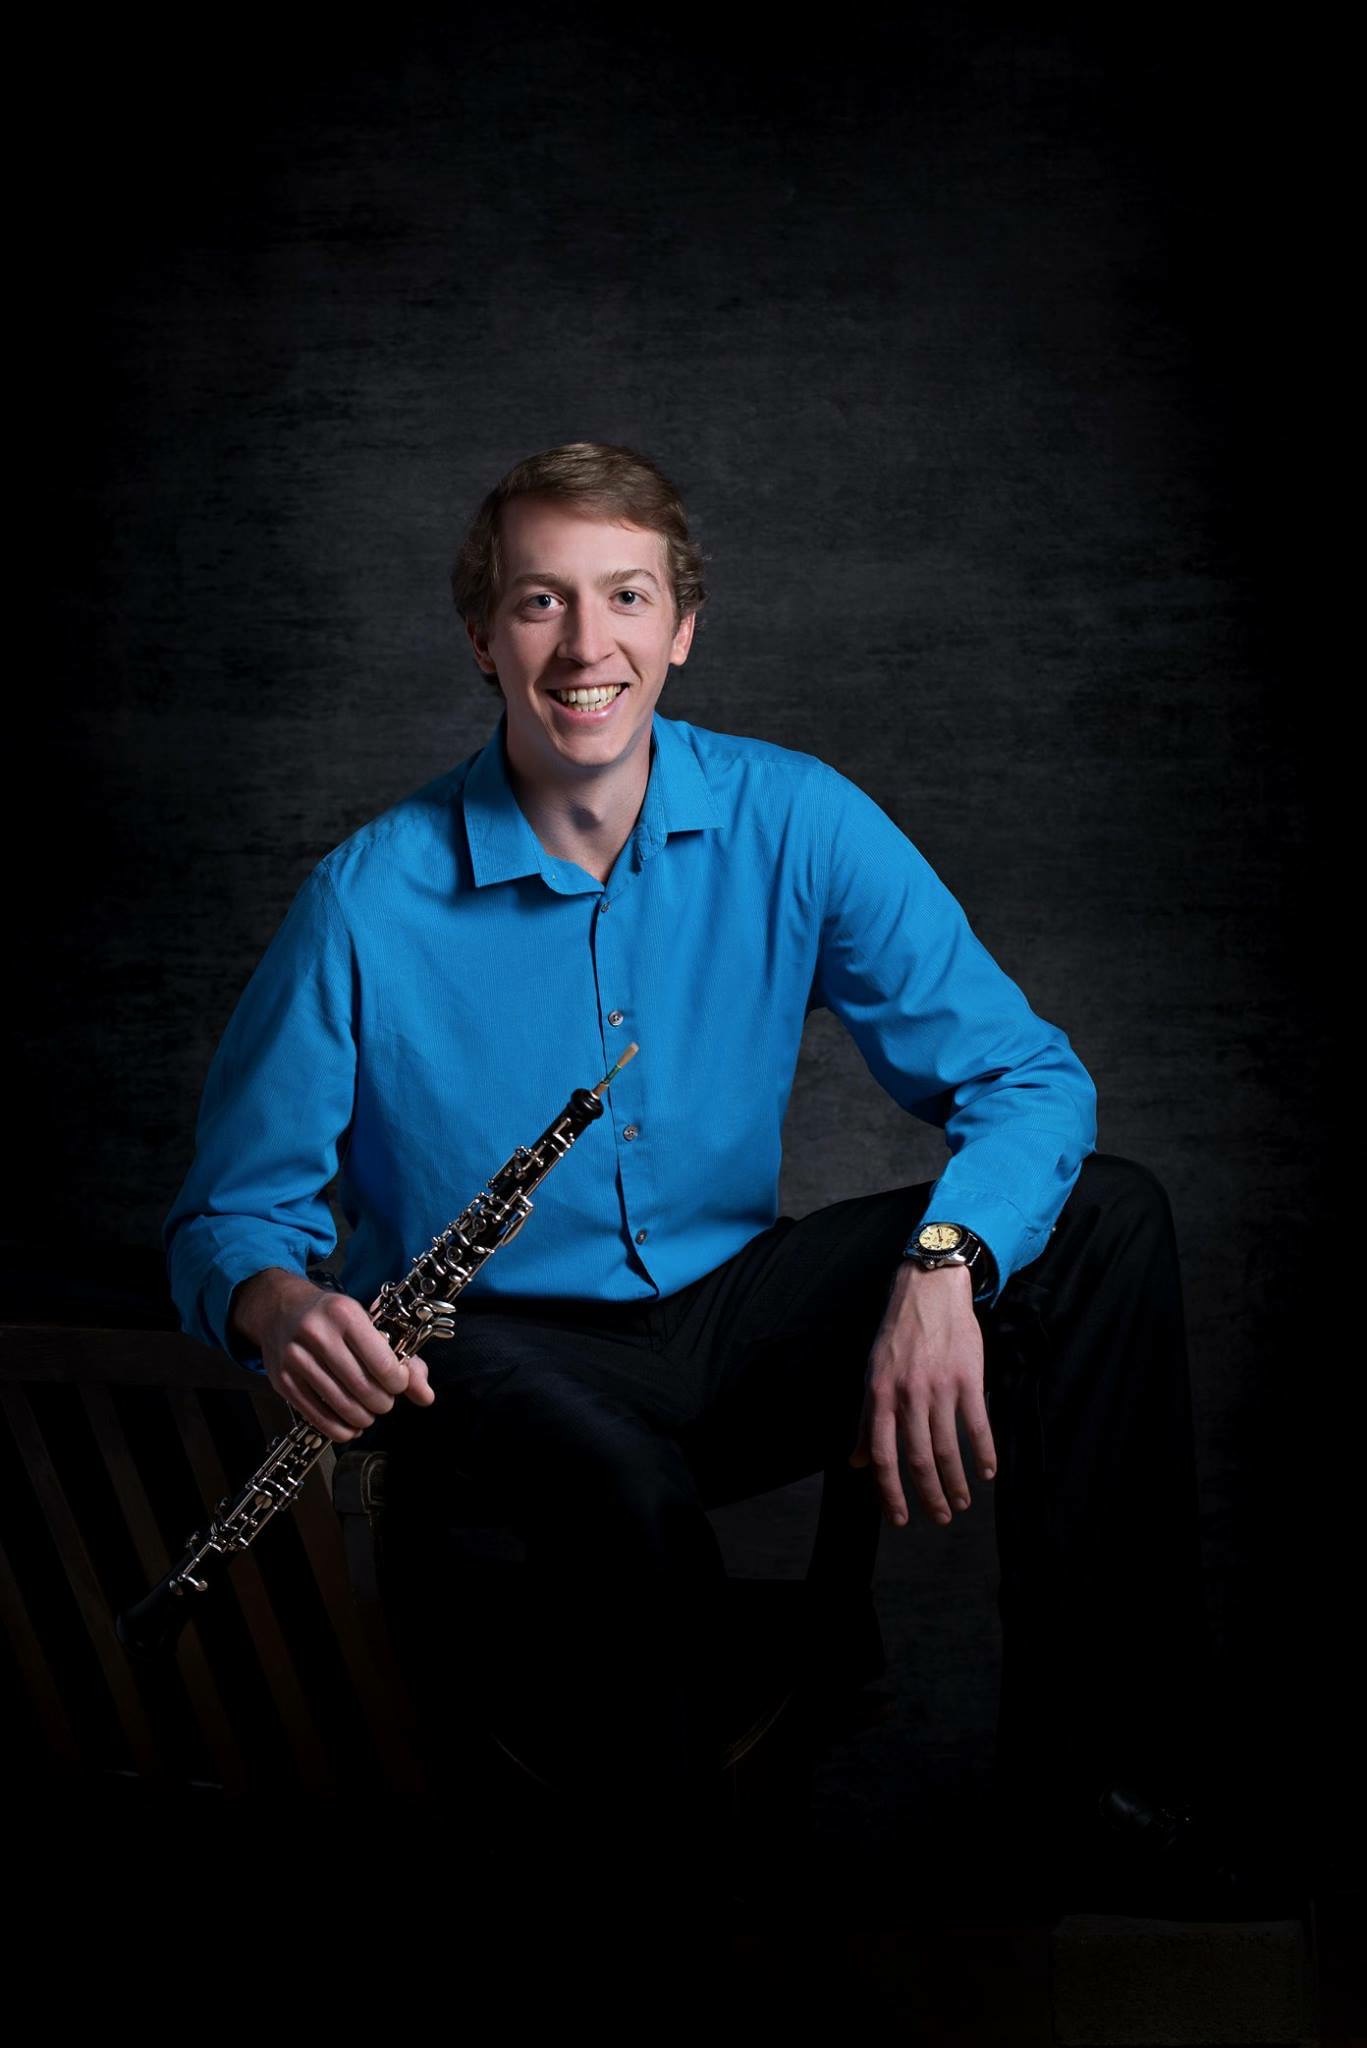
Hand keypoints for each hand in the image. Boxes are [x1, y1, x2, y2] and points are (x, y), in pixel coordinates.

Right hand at [229, 1267, 436, 1442]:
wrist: (281, 1309)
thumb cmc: (332, 1317)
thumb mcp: (368, 1324)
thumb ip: (403, 1359)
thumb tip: (426, 1396)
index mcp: (345, 1314)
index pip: (383, 1363)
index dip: (398, 1382)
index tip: (398, 1384)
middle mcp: (317, 1334)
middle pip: (363, 1388)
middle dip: (383, 1403)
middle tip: (384, 1400)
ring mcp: (296, 1359)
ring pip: (342, 1406)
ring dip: (364, 1418)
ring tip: (369, 1412)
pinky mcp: (282, 1381)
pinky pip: (318, 1417)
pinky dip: (341, 1429)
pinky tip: (351, 1424)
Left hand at [849, 1261, 995, 1528]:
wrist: (929, 1291)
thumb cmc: (898, 1336)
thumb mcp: (873, 1374)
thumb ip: (867, 1420)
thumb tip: (857, 1461)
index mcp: (880, 1396)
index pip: (883, 1456)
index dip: (890, 1492)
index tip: (901, 1518)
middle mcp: (908, 1396)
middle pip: (918, 1458)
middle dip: (929, 1495)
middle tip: (941, 1517)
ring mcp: (939, 1388)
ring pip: (948, 1447)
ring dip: (956, 1481)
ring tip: (963, 1501)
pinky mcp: (967, 1378)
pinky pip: (977, 1424)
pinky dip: (984, 1452)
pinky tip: (988, 1472)